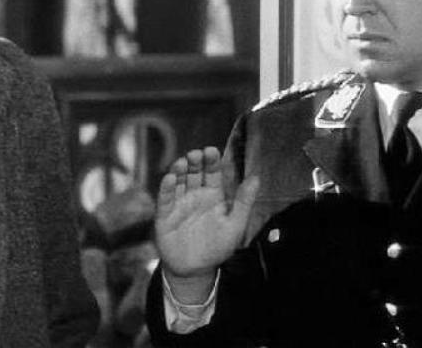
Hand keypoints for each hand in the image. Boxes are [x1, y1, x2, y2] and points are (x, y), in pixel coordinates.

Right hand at [155, 146, 259, 300]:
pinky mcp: (165, 215)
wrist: (195, 270)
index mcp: (212, 195)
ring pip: (178, 181)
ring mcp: (179, 203)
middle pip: (194, 173)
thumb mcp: (235, 225)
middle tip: (196, 154)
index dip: (211, 161)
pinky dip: (166, 188)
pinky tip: (170, 178)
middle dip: (195, 162)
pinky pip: (165, 198)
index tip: (211, 151)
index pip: (212, 173)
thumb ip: (244, 202)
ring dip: (180, 170)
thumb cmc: (217, 247)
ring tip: (183, 162)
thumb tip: (257, 178)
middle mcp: (195, 195)